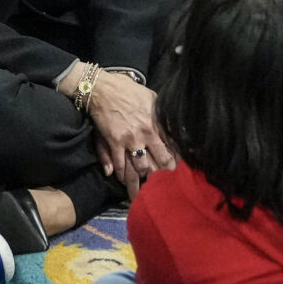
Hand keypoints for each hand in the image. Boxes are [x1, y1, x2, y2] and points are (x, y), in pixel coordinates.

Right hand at [81, 70, 173, 196]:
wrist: (101, 88)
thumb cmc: (127, 90)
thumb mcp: (151, 97)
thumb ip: (162, 115)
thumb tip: (176, 130)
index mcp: (156, 122)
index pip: (171, 146)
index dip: (177, 160)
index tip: (181, 170)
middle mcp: (145, 134)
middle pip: (159, 162)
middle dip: (165, 177)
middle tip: (168, 188)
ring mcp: (129, 140)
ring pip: (140, 168)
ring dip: (143, 182)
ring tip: (146, 195)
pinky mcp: (113, 143)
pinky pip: (120, 165)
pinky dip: (123, 176)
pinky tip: (125, 183)